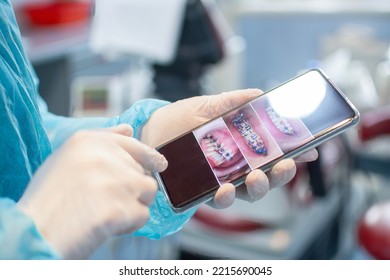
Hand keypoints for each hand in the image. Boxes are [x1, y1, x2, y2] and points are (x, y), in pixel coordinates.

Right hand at [17, 124, 166, 258]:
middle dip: (131, 187)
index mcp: (88, 141)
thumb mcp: (66, 158)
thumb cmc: (48, 198)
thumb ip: (101, 141)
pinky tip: (108, 225)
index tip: (159, 163)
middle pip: (142, 171)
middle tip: (105, 200)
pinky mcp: (121, 207)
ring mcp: (115, 181)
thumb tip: (129, 129)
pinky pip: (143, 215)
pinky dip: (130, 224)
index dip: (148, 155)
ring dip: (135, 204)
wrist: (35, 231)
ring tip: (107, 211)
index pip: (132, 144)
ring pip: (149, 191)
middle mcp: (104, 156)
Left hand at [141, 89, 317, 208]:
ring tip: (256, 178)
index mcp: (241, 146)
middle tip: (285, 166)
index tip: (309, 151)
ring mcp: (220, 179)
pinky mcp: (202, 190)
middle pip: (266, 177)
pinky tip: (224, 189)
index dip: (292, 155)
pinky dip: (225, 197)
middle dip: (280, 175)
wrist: (150, 131)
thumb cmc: (179, 118)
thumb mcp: (208, 105)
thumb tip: (260, 94)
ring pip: (246, 192)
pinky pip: (218, 200)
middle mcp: (235, 166)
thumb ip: (233, 101)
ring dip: (258, 188)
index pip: (273, 154)